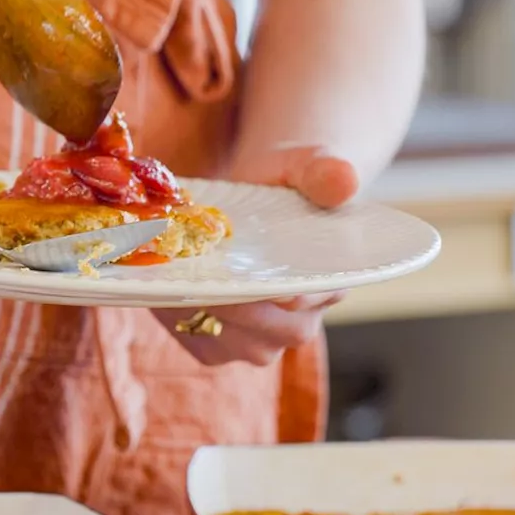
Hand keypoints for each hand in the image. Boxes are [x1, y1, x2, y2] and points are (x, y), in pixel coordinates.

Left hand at [154, 145, 356, 365]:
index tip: (245, 270)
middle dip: (233, 301)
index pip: (307, 300)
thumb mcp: (302, 166)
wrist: (249, 200)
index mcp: (332, 286)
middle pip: (270, 327)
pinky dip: (180, 318)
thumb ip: (323, 172)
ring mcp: (263, 341)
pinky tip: (170, 288)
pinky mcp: (222, 348)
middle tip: (200, 270)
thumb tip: (344, 181)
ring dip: (202, 308)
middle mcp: (302, 323)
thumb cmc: (282, 183)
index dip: (276, 290)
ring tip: (180, 273)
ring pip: (234, 340)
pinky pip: (201, 343)